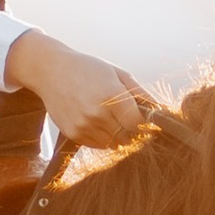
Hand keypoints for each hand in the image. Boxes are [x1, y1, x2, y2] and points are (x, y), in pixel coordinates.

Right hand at [3, 30, 147, 149]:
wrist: (51, 71)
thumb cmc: (88, 69)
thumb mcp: (117, 74)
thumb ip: (140, 94)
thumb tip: (162, 111)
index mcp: (111, 96)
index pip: (138, 124)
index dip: (143, 123)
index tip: (143, 118)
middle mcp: (97, 114)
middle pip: (128, 136)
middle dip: (131, 130)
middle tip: (126, 117)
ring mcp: (84, 126)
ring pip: (114, 144)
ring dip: (117, 134)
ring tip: (109, 116)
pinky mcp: (74, 134)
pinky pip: (98, 145)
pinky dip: (102, 137)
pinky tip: (96, 120)